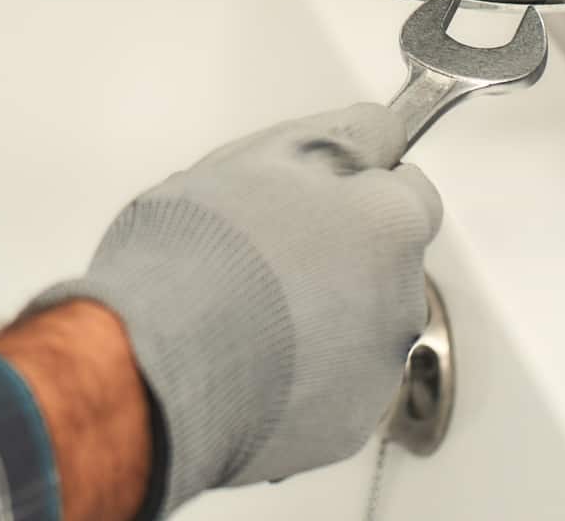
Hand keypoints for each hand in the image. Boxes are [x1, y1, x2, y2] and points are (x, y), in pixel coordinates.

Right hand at [32, 104, 442, 514]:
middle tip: (264, 251)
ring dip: (319, 317)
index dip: (359, 188)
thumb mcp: (266, 154)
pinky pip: (328, 389)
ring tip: (242, 313)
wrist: (154, 369)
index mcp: (391, 225)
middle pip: (384, 266)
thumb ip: (344, 137)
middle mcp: (401, 302)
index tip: (315, 195)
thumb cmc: (203, 254)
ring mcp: (373, 374)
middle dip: (339, 256)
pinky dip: (298, 377)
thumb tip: (383, 133)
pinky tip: (242, 361)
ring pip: (357, 329)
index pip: (410, 193)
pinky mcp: (340, 430)